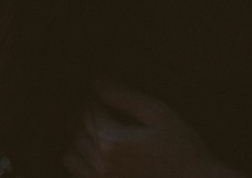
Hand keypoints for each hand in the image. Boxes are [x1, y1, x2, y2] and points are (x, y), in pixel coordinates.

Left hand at [62, 81, 232, 177]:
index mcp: (113, 141)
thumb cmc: (181, 147)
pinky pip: (77, 172)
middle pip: (76, 130)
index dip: (90, 96)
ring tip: (94, 126)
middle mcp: (101, 164)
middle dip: (83, 113)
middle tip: (94, 102)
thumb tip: (97, 81)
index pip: (88, 110)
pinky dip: (80, 158)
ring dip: (78, 137)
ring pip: (70, 154)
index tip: (95, 87)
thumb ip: (125, 98)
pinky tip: (97, 149)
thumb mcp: (158, 114)